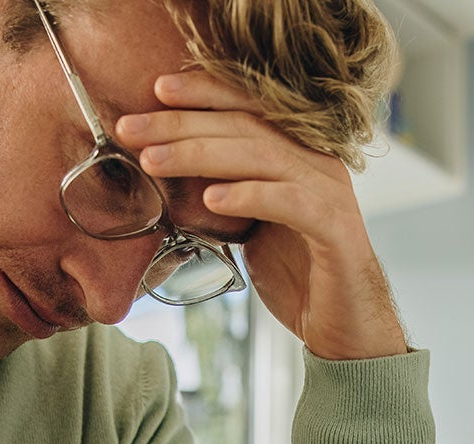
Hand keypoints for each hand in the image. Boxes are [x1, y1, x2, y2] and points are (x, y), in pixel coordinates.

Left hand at [117, 73, 407, 361]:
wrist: (340, 323)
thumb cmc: (293, 271)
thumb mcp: (246, 226)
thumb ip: (220, 194)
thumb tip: (165, 174)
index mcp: (295, 153)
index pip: (246, 109)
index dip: (203, 94)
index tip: (156, 91)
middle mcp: (314, 161)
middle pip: (243, 127)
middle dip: (182, 124)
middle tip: (132, 127)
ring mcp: (327, 191)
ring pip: (260, 157)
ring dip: (201, 155)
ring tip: (155, 161)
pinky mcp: (334, 227)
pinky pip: (289, 202)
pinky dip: (249, 196)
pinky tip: (211, 199)